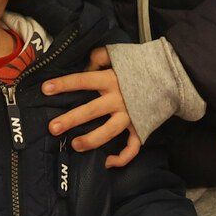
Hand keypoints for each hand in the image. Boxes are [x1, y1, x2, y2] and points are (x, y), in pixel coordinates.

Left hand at [42, 47, 140, 167]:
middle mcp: (118, 99)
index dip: (64, 84)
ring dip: (91, 140)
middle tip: (52, 128)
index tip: (45, 89)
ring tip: (74, 145)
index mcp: (111, 79)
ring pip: (108, 132)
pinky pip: (132, 148)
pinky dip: (122, 158)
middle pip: (90, 110)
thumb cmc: (140, 63)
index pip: (83, 80)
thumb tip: (84, 67)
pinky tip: (107, 162)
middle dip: (70, 119)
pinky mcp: (140, 128)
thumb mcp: (118, 53)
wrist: (170, 75)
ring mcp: (129, 116)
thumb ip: (98, 57)